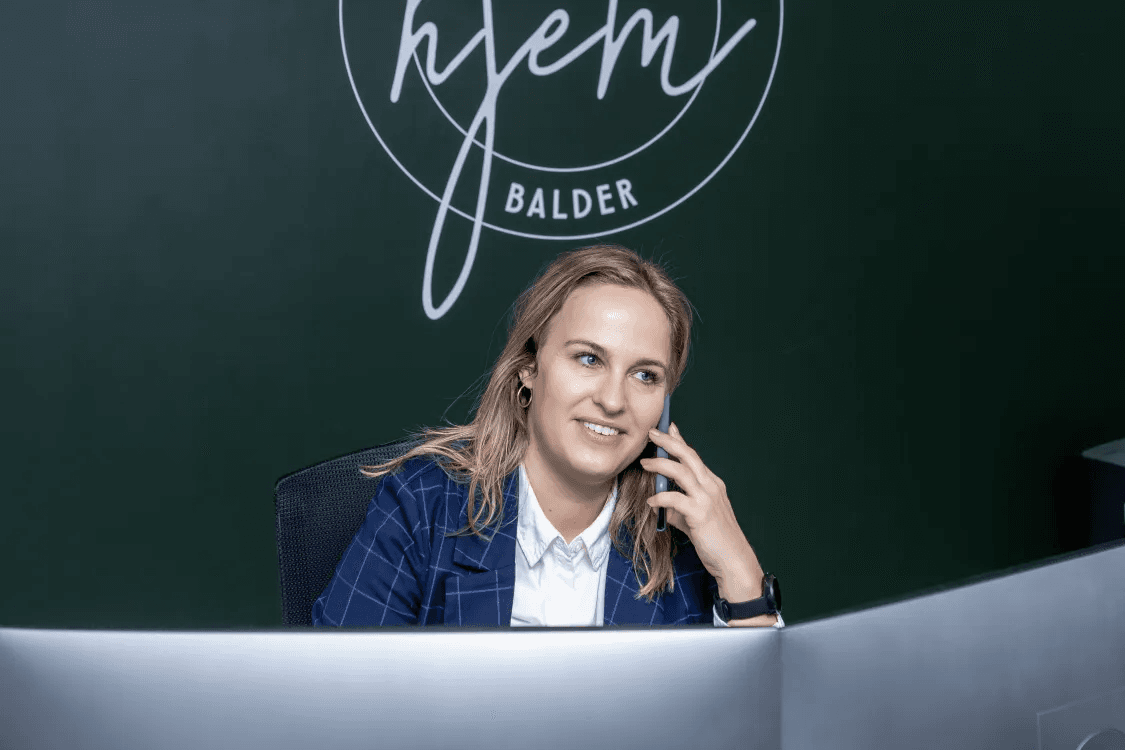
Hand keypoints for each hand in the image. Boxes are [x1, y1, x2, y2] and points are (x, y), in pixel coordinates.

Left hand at [640, 423, 762, 591]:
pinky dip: (660, 498)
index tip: (668, 427)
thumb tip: (659, 505)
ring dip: (660, 465)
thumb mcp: (695, 519)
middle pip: (688, 456)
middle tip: (651, 432)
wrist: (733, 560)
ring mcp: (707, 499)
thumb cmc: (716, 540)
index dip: (680, 440)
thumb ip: (679, 509)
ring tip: (644, 463)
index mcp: (712, 484)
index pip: (694, 456)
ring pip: (682, 472)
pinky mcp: (700, 514)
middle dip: (669, 442)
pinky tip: (650, 502)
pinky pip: (675, 499)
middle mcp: (711, 486)